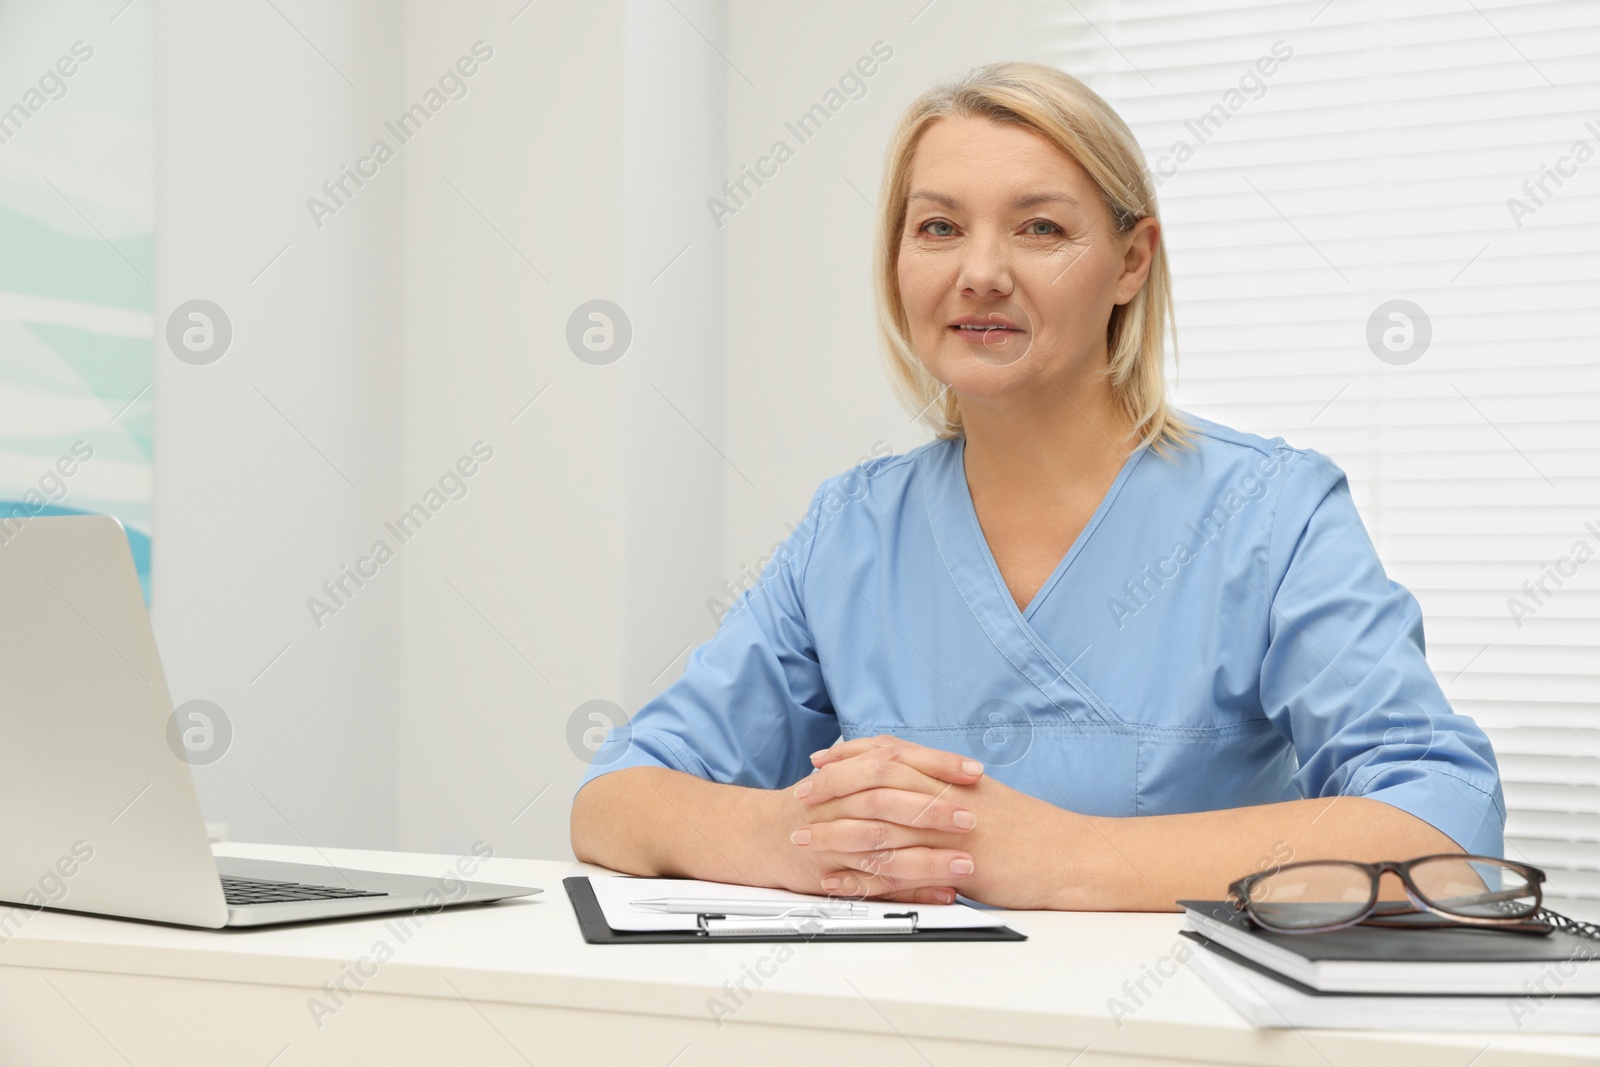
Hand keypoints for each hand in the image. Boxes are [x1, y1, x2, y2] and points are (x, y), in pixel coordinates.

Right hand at [758, 736, 984, 903]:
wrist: (763, 834)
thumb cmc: (815, 805)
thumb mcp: (844, 774)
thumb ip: (884, 767)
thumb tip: (943, 767)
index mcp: (847, 774)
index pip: (894, 759)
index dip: (935, 764)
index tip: (972, 772)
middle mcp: (838, 804)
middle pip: (886, 801)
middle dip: (932, 810)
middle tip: (969, 817)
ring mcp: (833, 841)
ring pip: (882, 848)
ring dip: (927, 857)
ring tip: (964, 863)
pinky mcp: (831, 875)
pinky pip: (874, 886)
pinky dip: (910, 890)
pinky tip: (941, 893)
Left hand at [800, 735, 1073, 909]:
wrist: (1073, 857)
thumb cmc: (1036, 834)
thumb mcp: (990, 801)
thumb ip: (952, 792)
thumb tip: (922, 790)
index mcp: (953, 778)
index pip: (892, 753)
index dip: (853, 753)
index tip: (824, 758)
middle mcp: (947, 795)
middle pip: (876, 779)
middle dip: (832, 785)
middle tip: (801, 793)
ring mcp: (949, 829)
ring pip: (878, 822)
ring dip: (834, 831)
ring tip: (803, 840)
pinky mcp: (954, 863)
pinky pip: (898, 868)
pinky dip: (862, 875)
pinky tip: (838, 882)